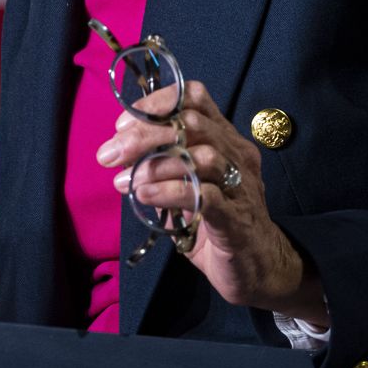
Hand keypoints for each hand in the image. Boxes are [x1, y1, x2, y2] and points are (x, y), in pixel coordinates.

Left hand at [99, 82, 326, 324]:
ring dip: (154, 165)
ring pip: (200, 158)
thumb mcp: (186, 186)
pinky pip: (206, 196)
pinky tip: (145, 196)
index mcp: (225, 139)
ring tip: (123, 182)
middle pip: (192, 125)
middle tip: (110, 154)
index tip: (121, 125)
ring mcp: (241, 186)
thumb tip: (119, 153)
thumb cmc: (215, 223)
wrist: (257, 269)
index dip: (156, 103)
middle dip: (144, 134)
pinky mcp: (237, 220)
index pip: (195, 98)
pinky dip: (170, 192)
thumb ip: (161, 166)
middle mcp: (236, 155)